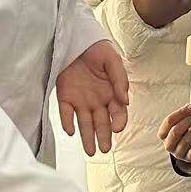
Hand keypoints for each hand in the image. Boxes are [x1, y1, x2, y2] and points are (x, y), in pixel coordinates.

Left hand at [56, 41, 129, 155]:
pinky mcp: (65, 97)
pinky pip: (66, 113)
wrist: (76, 39)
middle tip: (104, 149)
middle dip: (103, 137)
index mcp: (111, 94)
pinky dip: (67, 122)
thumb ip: (120, 79)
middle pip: (101, 123)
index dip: (119, 121)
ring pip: (84, 124)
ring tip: (90, 152)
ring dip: (87, 138)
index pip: (118, 113)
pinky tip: (70, 131)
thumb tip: (126, 100)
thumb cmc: (98, 50)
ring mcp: (80, 101)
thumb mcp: (113, 60)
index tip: (117, 128)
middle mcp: (97, 101)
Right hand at [159, 104, 190, 164]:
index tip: (190, 107)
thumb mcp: (181, 123)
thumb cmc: (184, 133)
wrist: (190, 148)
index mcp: (163, 135)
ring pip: (185, 141)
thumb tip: (190, 107)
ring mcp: (178, 153)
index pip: (168, 121)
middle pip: (175, 131)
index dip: (181, 112)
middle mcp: (168, 145)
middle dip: (188, 121)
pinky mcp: (188, 158)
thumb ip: (184, 115)